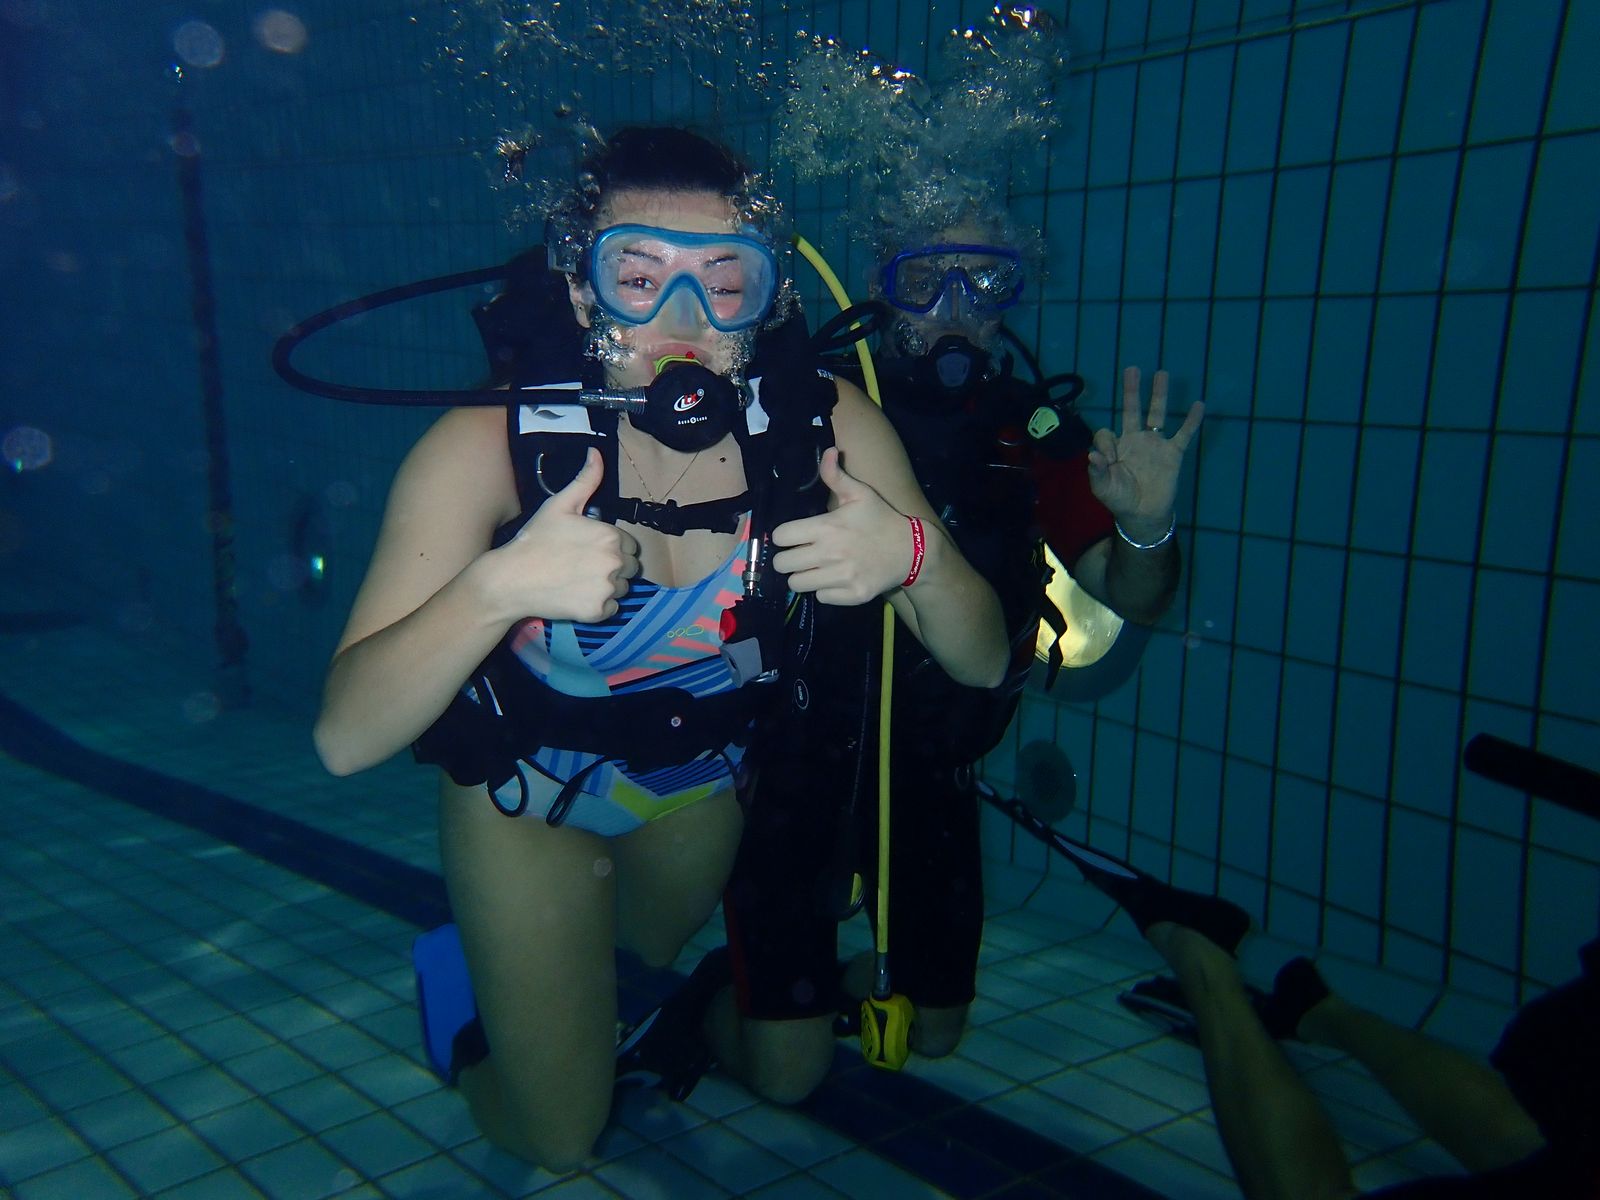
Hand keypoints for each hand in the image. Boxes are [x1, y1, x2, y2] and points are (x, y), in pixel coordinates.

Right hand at [490, 448, 639, 621]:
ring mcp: (608, 589)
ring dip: (608, 586)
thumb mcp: (559, 505)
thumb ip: (585, 480)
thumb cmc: (535, 539)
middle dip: (613, 566)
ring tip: (578, 580)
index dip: (611, 547)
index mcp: (611, 536)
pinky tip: (576, 595)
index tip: (589, 549)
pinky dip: (599, 605)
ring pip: (623, 588)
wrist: (511, 579)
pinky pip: (611, 608)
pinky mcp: (599, 611)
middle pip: (630, 567)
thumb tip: (597, 453)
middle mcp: (615, 563)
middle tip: (582, 565)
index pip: (630, 545)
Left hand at [771, 447, 911, 604]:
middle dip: (787, 558)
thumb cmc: (881, 519)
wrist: (911, 550)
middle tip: (799, 554)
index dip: (783, 536)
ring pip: (796, 584)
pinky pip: (820, 598)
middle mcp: (830, 554)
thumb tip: (827, 451)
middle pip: (782, 564)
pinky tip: (834, 579)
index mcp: (827, 527)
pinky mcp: (851, 595)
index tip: (792, 536)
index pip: (780, 537)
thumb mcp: (860, 493)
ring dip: (802, 576)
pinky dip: (824, 590)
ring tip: (814, 568)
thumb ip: (836, 476)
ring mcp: (841, 577)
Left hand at [1087, 366, 1203, 538]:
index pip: (1106, 433)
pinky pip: (1184, 434)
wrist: (1143, 515)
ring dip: (1159, 395)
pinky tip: (1198, 405)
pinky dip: (1191, 421)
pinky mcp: (1172, 454)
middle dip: (1131, 391)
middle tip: (1132, 369)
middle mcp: (1135, 440)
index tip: (1108, 459)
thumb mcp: (1102, 487)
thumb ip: (1097, 470)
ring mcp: (1155, 445)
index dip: (1105, 442)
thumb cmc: (1119, 499)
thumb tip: (1093, 454)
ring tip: (1162, 373)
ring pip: (1157, 415)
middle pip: (1132, 410)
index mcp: (1116, 447)